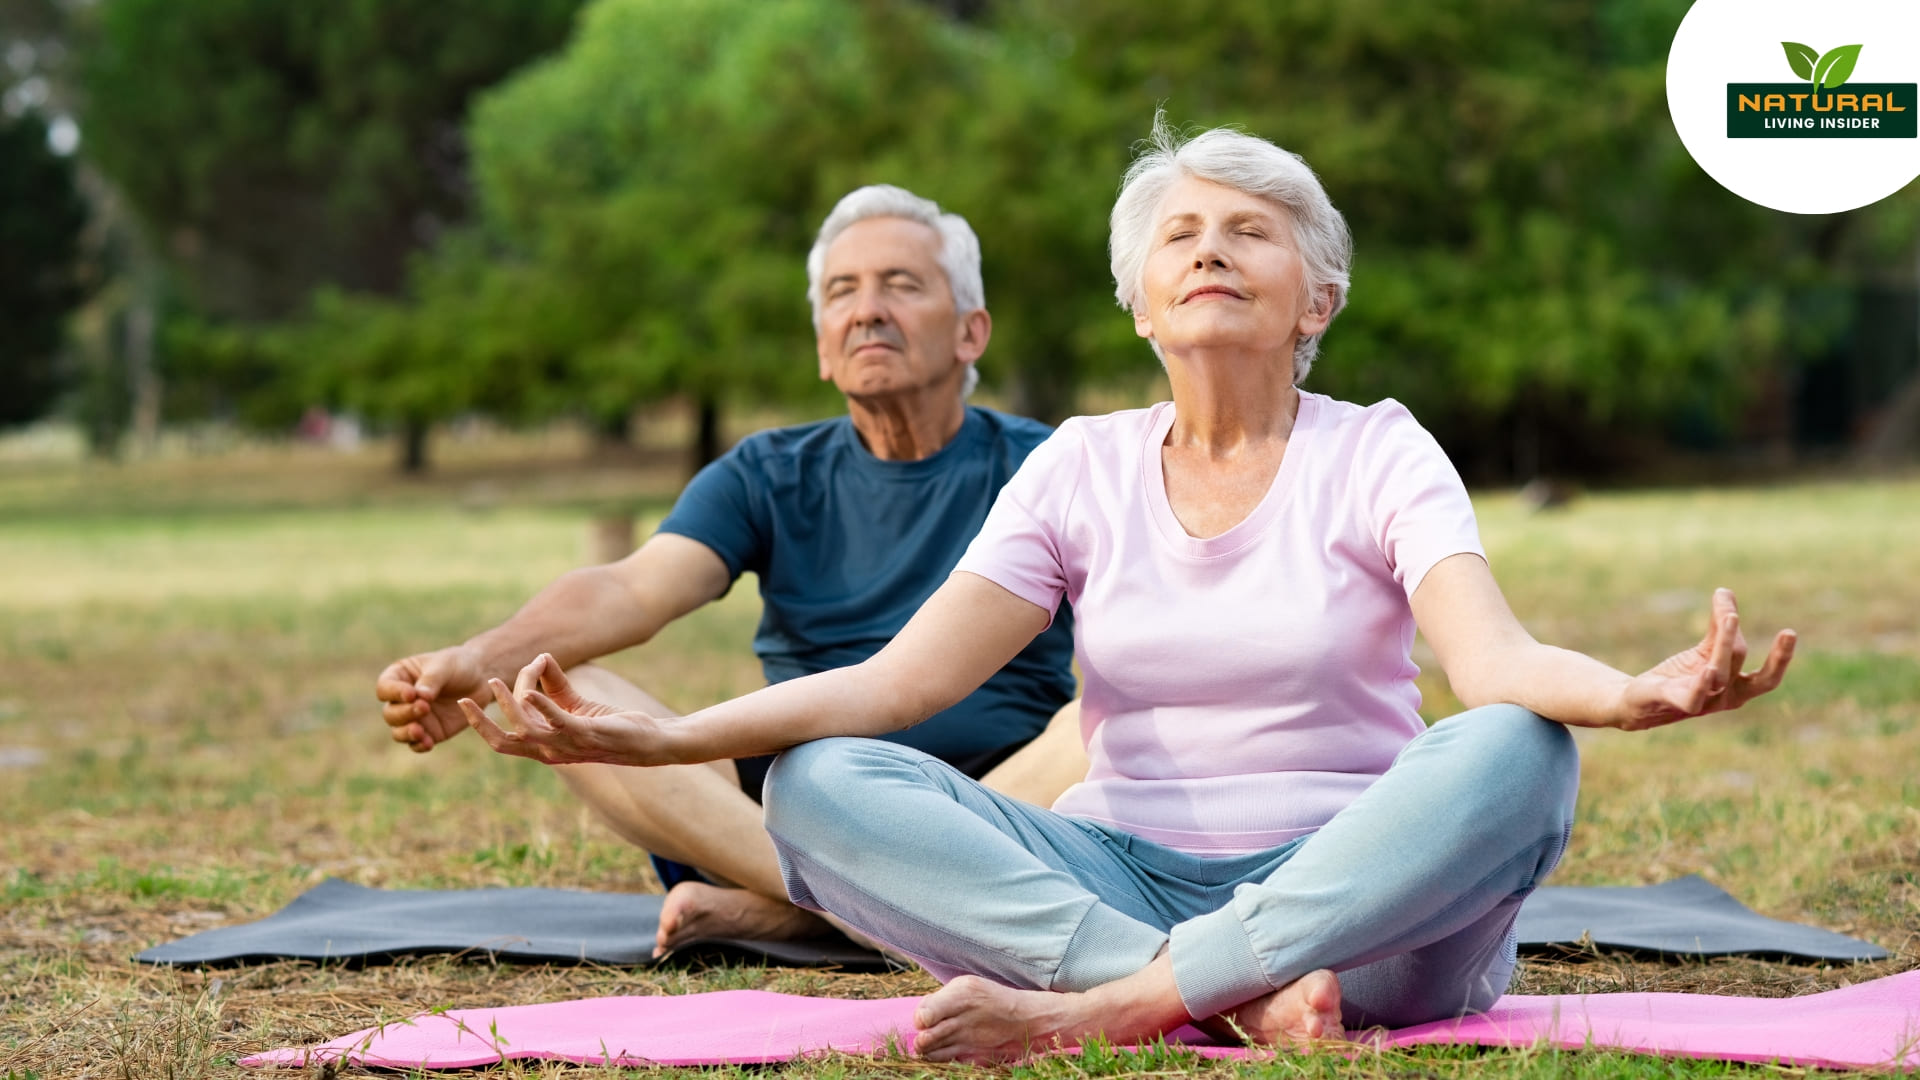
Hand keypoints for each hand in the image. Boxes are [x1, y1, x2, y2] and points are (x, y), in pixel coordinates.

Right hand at [376, 645, 488, 751]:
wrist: (481, 679)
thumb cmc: (458, 666)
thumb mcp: (444, 666)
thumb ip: (431, 680)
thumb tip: (420, 697)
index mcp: (400, 678)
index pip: (385, 688)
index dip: (394, 692)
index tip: (411, 694)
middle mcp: (402, 701)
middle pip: (390, 713)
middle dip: (404, 713)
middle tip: (424, 707)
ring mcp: (414, 718)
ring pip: (398, 732)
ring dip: (406, 733)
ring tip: (419, 731)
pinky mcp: (429, 732)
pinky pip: (417, 744)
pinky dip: (419, 745)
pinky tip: (428, 743)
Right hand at [460, 653, 667, 765]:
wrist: (647, 741)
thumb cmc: (611, 726)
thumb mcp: (576, 704)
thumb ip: (556, 684)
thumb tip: (540, 658)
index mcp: (544, 748)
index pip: (504, 741)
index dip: (483, 722)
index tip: (477, 694)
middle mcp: (550, 752)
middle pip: (503, 743)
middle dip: (480, 723)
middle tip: (463, 702)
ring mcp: (566, 746)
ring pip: (524, 728)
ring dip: (508, 705)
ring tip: (496, 683)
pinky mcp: (585, 734)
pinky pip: (557, 720)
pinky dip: (541, 704)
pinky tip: (530, 690)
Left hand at [1617, 588, 1795, 729]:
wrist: (1640, 701)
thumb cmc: (1679, 676)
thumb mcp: (1704, 649)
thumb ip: (1717, 625)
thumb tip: (1725, 591)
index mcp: (1737, 686)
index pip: (1767, 677)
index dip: (1781, 657)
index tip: (1790, 632)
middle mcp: (1725, 697)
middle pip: (1753, 675)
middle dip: (1775, 658)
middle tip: (1789, 632)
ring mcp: (1703, 702)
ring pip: (1719, 674)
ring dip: (1725, 646)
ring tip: (1729, 618)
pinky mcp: (1676, 701)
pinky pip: (1692, 696)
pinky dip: (1700, 684)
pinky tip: (1706, 669)